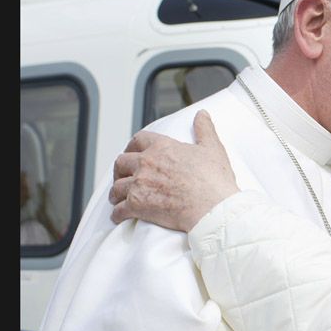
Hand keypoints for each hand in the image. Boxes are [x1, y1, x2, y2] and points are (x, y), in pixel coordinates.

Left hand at [109, 110, 239, 230]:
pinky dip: (117, 214)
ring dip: (115, 193)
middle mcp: (146, 163)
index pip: (138, 140)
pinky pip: (119, 210)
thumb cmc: (214, 180)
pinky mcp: (137, 205)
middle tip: (122, 176)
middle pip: (120, 162)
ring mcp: (139, 184)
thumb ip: (204, 129)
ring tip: (118, 199)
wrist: (213, 208)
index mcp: (162, 147)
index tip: (132, 152)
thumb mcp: (212, 149)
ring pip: (116, 187)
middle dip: (119, 170)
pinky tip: (119, 216)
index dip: (132, 146)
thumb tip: (202, 115)